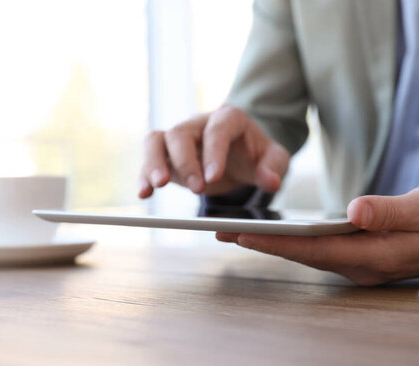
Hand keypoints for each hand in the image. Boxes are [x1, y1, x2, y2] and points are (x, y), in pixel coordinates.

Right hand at [138, 104, 289, 197]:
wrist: (241, 153)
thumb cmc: (256, 153)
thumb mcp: (274, 158)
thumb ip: (274, 168)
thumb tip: (271, 182)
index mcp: (228, 118)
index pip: (217, 130)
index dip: (214, 153)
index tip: (213, 178)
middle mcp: (199, 123)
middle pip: (181, 133)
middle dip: (185, 161)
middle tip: (197, 189)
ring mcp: (180, 138)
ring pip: (156, 140)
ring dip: (154, 162)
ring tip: (158, 186)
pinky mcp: (168, 155)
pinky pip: (150, 159)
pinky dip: (144, 175)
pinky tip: (145, 194)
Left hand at [216, 186, 418, 285]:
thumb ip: (389, 210)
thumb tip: (353, 211)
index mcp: (374, 255)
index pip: (315, 249)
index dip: (277, 242)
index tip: (242, 233)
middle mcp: (362, 266)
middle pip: (303, 255)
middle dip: (262, 244)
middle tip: (223, 232)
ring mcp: (361, 264)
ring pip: (308, 255)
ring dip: (274, 244)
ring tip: (239, 231)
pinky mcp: (361, 257)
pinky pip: (320, 251)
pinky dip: (294, 242)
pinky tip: (277, 234)